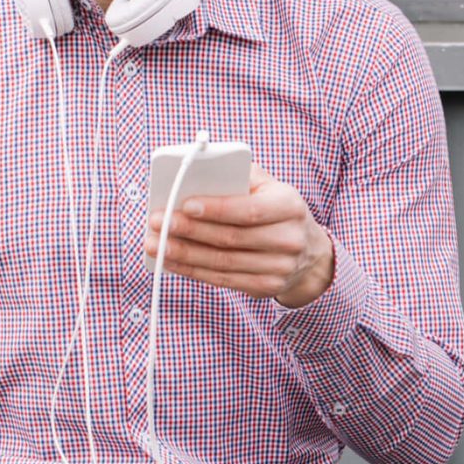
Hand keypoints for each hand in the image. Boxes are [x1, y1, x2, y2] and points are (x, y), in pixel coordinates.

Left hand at [146, 163, 335, 308]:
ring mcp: (279, 268)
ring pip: (222, 262)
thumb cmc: (275, 209)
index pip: (249, 210)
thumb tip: (196, 176)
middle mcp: (289, 239)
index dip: (216, 208)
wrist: (308, 251)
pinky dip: (192, 271)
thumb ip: (238, 176)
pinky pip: (223, 280)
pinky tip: (171, 261)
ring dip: (184, 254)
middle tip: (158, 222)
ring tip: (156, 244)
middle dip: (189, 231)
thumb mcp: (267, 185)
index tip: (184, 204)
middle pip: (231, 238)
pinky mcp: (266, 287)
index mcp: (290, 206)